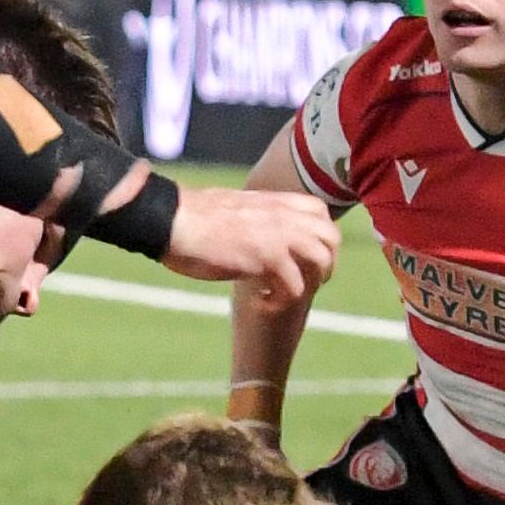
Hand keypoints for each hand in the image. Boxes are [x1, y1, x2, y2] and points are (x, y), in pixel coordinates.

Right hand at [163, 186, 339, 309]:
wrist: (173, 220)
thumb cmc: (191, 217)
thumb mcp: (234, 209)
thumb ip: (254, 217)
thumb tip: (250, 228)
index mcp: (276, 201)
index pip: (319, 212)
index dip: (318, 236)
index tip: (301, 256)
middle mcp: (284, 215)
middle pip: (331, 237)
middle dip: (325, 264)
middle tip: (303, 282)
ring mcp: (279, 235)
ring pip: (321, 261)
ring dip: (310, 283)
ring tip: (284, 295)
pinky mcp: (267, 258)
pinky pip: (296, 287)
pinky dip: (283, 301)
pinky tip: (262, 303)